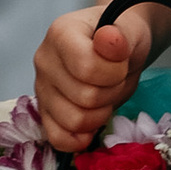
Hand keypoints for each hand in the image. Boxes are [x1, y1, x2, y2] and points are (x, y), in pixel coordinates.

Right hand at [34, 1, 153, 152]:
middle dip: (110, 93)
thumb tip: (109, 39)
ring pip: (73, 121)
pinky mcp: (44, 112)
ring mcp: (41, 88)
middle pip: (84, 98)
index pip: (86, 68)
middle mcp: (44, 60)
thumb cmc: (120, 38)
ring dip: (99, 115)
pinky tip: (92, 124)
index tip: (120, 64)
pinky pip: (57, 138)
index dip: (113, 73)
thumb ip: (121, 37)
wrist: (115, 49)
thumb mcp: (129, 31)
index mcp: (60, 33)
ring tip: (104, 97)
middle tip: (115, 81)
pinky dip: (79, 138)